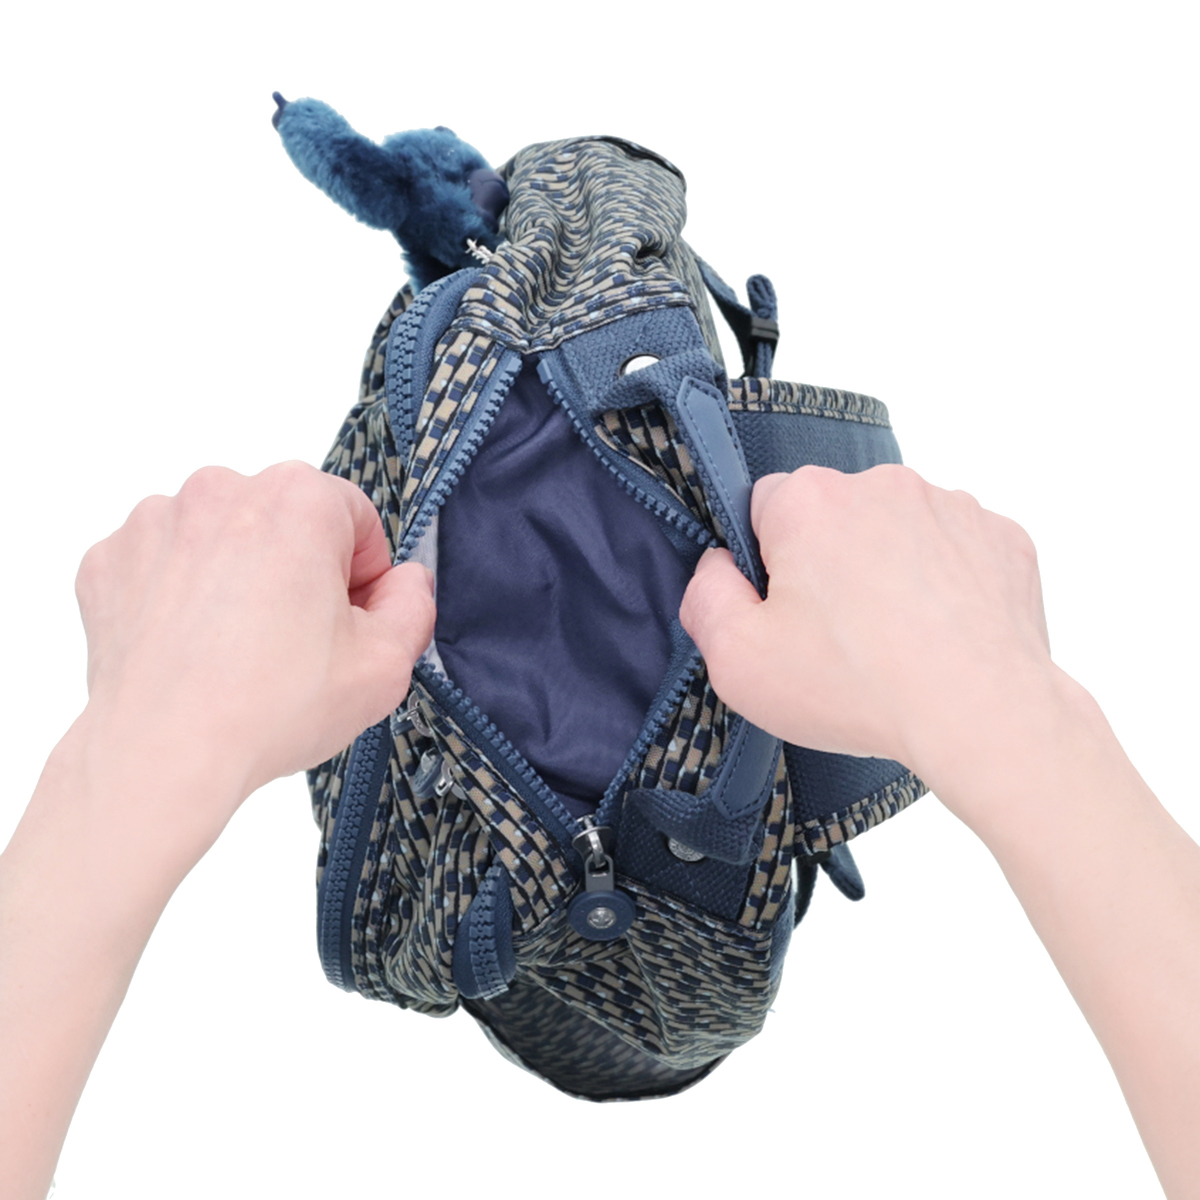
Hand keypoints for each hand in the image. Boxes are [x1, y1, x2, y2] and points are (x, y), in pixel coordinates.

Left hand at [75, 461, 434, 816]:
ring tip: (239, 649)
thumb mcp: (386, 664)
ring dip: (237, 577)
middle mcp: (222, 490)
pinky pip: (162, 563)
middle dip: (298, 569)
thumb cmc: (269, 708)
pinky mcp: (109, 560)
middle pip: (284, 520)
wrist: (163, 755)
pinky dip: (179, 595)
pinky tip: (194, 647)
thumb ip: (414, 605)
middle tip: (297, 642)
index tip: (350, 619)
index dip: (364, 574)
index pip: (355, 517)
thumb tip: (405, 583)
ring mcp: (156, 523)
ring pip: (221, 538)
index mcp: (298, 499)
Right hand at [680, 464, 1054, 782]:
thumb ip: (706, 598)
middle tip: (837, 636)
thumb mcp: (738, 660)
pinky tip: (942, 635)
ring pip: (899, 530)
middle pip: (835, 515)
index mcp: (809, 502)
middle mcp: (882, 485)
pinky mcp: (1003, 537)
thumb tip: (716, 567)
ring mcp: (951, 507)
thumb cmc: (858, 688)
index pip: (764, 505)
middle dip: (829, 562)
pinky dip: (947, 584)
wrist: (982, 715)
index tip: (784, 610)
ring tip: (896, 642)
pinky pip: (958, 550)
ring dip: (890, 570)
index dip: (766, 561)